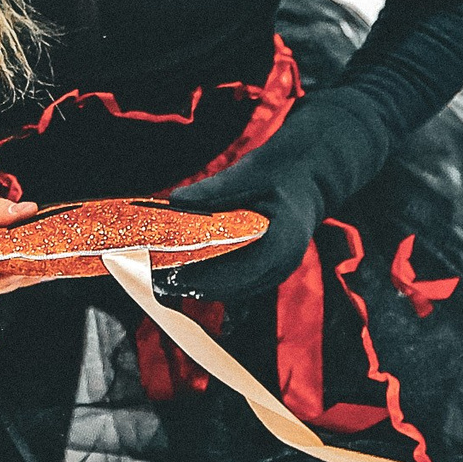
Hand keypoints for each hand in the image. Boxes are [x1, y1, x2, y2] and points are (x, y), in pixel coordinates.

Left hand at [165, 94, 390, 302]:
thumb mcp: (250, 171)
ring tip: (159, 277)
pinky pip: (235, 285)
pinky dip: (209, 280)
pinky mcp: (266, 272)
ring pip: (231, 291)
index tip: (166, 271)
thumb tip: (176, 200)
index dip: (199, 274)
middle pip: (230, 288)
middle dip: (191, 283)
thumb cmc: (281, 170)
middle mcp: (282, 265)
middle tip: (152, 277)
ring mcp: (276, 272)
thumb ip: (215, 189)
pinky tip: (181, 272)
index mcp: (283, 241)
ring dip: (197, 285)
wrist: (310, 176)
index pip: (236, 271)